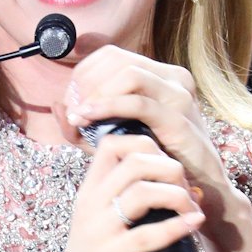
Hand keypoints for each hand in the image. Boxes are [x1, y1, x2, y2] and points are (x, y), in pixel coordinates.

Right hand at [38, 130, 205, 251]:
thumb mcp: (109, 230)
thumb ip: (132, 208)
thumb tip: (178, 192)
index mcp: (88, 194)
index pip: (112, 144)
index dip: (146, 144)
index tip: (168, 167)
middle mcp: (89, 205)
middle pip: (134, 160)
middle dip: (171, 169)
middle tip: (187, 191)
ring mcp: (97, 230)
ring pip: (142, 191)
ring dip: (177, 196)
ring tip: (192, 210)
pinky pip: (148, 234)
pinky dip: (177, 226)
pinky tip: (194, 225)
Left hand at [62, 44, 236, 227]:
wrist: (193, 195)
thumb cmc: (155, 166)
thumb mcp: (115, 139)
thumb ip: (85, 125)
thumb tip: (57, 106)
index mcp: (160, 76)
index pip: (113, 55)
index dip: (85, 73)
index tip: (71, 100)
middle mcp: (173, 78)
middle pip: (117, 59)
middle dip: (86, 80)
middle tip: (72, 106)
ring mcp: (180, 96)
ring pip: (127, 73)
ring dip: (95, 92)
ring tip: (78, 113)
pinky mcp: (179, 119)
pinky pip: (138, 103)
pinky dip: (106, 107)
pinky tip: (87, 118)